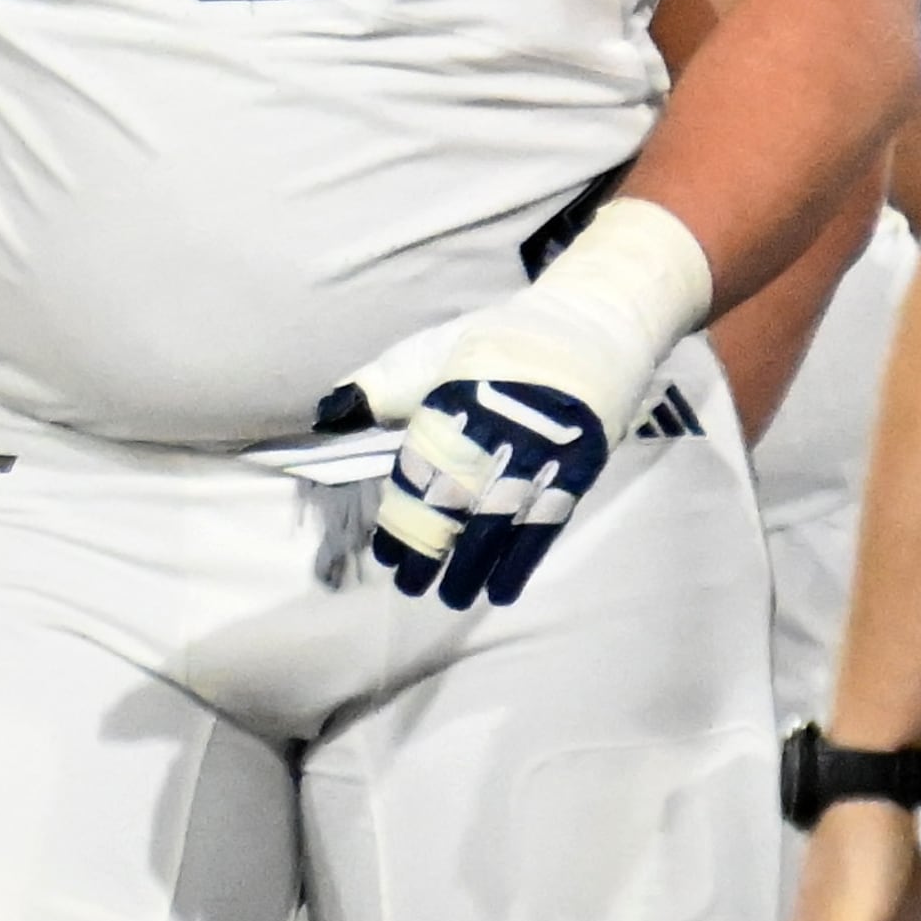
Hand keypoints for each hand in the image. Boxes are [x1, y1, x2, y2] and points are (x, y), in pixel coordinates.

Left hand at [316, 200, 707, 609]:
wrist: (590, 322)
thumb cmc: (497, 342)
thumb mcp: (433, 352)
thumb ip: (383, 389)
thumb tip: (330, 415)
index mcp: (459, 394)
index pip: (421, 467)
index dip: (402, 513)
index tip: (384, 552)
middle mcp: (503, 423)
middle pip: (460, 498)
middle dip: (431, 547)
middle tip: (409, 586)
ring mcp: (547, 447)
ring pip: (502, 518)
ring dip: (475, 564)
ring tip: (451, 598)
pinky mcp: (582, 465)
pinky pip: (548, 522)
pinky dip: (523, 560)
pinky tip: (502, 590)